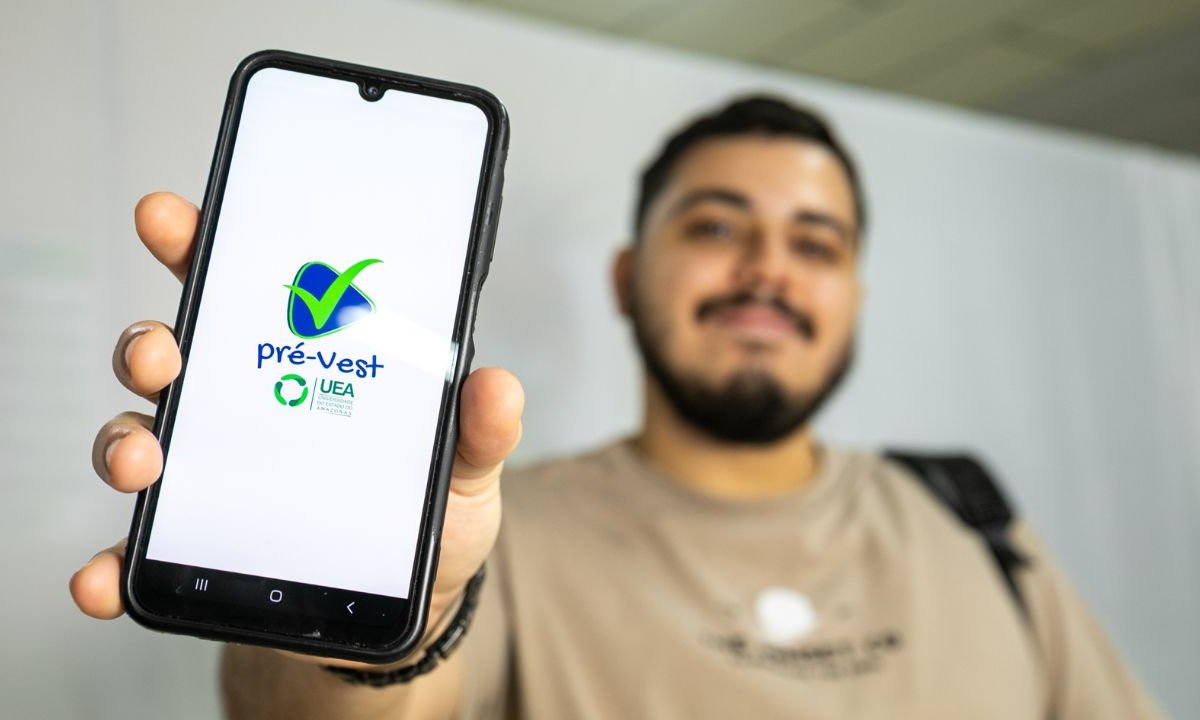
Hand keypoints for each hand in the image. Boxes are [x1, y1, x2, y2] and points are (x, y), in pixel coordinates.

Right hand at [70, 192, 520, 663]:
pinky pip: (138, 548)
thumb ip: (477, 429)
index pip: (241, 287)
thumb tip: (496, 385)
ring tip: (146, 461)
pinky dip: (112, 559)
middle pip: (172, 350)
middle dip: (150, 343)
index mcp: (300, 360)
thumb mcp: (464, 465)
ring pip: (140, 432)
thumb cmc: (431, 514)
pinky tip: (106, 575)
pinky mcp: (200, 544)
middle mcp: (241, 406)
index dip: (199, 244)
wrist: (413, 600)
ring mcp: (212, 473)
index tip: (171, 216)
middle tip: (163, 355)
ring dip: (124, 441)